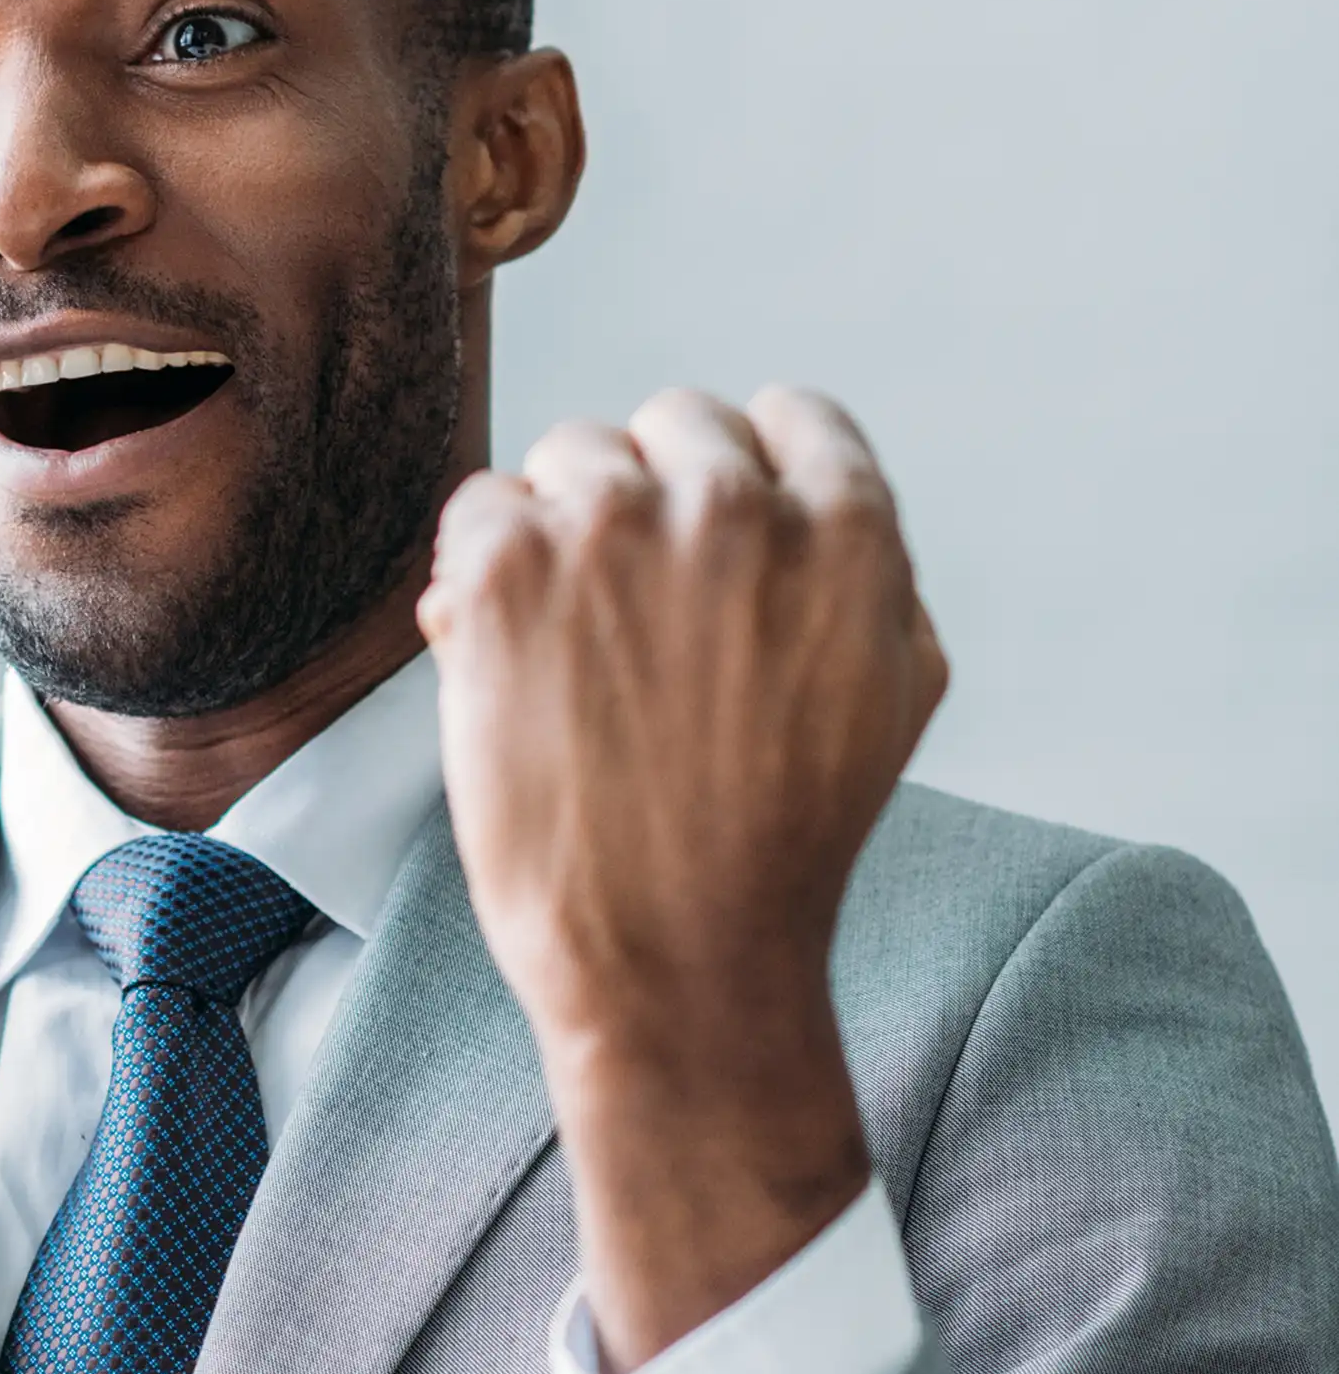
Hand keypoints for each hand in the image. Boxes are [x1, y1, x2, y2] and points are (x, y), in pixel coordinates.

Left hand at [417, 387, 947, 1373]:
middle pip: (671, 424)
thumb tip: (787, 499)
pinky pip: (479, 507)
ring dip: (562, 532)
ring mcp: (611, 527)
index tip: (716, 546)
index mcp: (847, 526)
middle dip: (652, 501)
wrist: (675, 957)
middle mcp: (732, 503)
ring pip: (570, 456)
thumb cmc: (782, 841)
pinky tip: (507, 657)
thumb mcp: (895, 688)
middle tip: (637, 616)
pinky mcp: (505, 569)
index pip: (790, 416)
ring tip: (575, 650)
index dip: (750, 478)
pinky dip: (479, 572)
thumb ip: (866, 572)